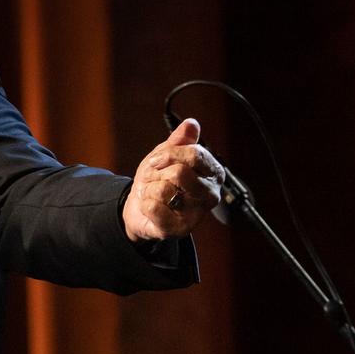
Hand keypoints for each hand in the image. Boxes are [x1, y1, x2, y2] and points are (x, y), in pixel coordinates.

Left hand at [123, 117, 225, 240]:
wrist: (141, 207)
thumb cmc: (159, 179)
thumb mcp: (166, 154)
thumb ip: (180, 140)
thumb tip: (192, 124)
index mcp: (213, 172)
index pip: (195, 154)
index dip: (169, 154)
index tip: (157, 159)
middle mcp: (211, 195)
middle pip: (180, 173)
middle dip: (157, 173)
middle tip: (154, 179)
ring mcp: (197, 214)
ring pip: (163, 190)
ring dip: (149, 189)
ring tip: (153, 194)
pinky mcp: (179, 229)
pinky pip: (153, 207)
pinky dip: (145, 204)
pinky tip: (151, 208)